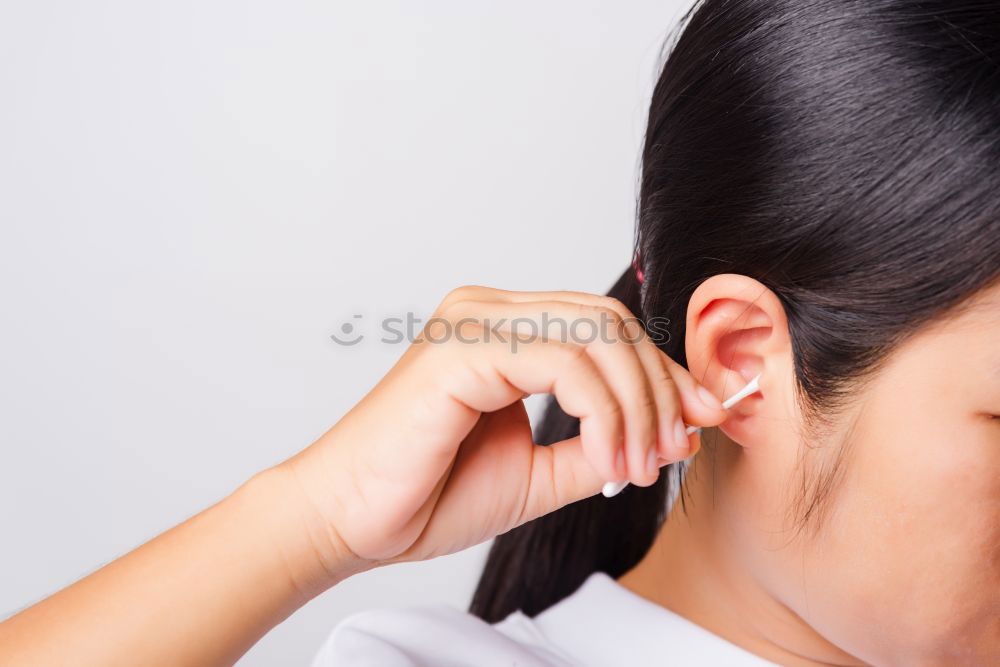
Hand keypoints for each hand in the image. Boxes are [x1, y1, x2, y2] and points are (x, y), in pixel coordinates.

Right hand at [280, 286, 727, 579]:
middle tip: (671, 452)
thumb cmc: (429, 494)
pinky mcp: (463, 346)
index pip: (606, 326)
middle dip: (659, 387)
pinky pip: (566, 364)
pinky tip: (606, 461)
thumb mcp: (542, 471)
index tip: (698, 424)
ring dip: (637, 407)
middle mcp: (489, 309)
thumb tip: (677, 430)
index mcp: (504, 328)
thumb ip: (602, 443)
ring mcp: (474, 319)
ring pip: (597, 334)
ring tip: (635, 469)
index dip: (662, 373)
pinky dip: (604, 414)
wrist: (354, 523)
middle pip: (611, 320)